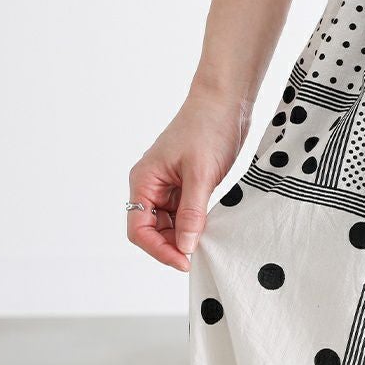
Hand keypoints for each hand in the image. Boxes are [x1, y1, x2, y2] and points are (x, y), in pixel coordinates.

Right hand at [127, 85, 251, 271]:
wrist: (225, 103)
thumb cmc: (208, 128)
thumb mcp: (201, 175)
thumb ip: (192, 213)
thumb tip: (185, 247)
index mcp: (144, 180)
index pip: (139, 229)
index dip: (159, 250)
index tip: (184, 261)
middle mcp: (151, 186)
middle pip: (152, 232)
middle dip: (172, 247)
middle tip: (198, 257)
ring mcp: (168, 188)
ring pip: (169, 227)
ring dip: (184, 239)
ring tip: (206, 244)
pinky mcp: (185, 187)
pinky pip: (184, 217)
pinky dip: (194, 227)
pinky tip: (209, 231)